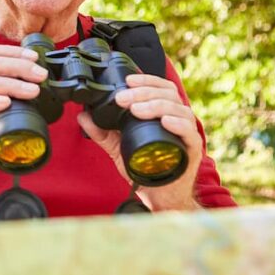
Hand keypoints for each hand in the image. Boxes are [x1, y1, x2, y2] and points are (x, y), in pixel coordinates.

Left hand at [77, 73, 202, 211]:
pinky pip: (189, 132)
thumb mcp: (118, 146)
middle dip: (143, 93)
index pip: (161, 88)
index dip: (146, 80)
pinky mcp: (192, 150)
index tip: (128, 80)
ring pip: (179, 109)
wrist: (158, 195)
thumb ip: (102, 131)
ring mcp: (186, 133)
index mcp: (164, 113)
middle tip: (122, 99)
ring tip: (136, 110)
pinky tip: (164, 121)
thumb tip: (82, 116)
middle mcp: (178, 119)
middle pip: (168, 95)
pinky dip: (177, 124)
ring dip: (156, 105)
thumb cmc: (144, 168)